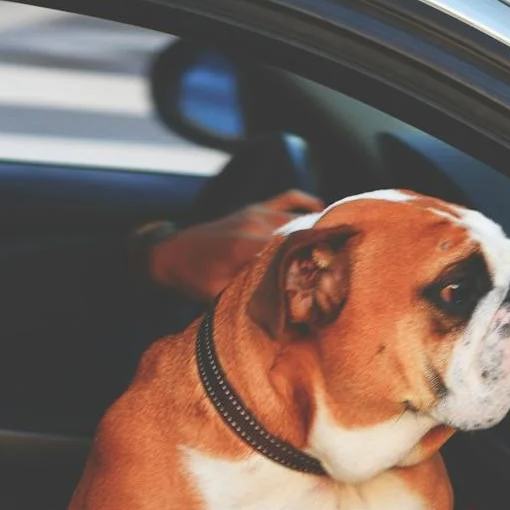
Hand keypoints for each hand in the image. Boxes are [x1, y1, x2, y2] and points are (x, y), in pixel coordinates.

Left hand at [145, 190, 324, 302]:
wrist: (168, 253)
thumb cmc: (192, 278)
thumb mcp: (218, 295)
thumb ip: (249, 297)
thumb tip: (281, 310)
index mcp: (245, 246)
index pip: (290, 250)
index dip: (313, 261)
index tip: (333, 273)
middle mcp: (254, 224)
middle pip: (299, 232)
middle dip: (320, 246)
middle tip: (342, 260)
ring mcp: (255, 212)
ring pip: (297, 217)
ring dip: (317, 228)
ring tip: (338, 242)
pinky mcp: (254, 208)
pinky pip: (287, 198)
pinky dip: (305, 202)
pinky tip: (321, 210)